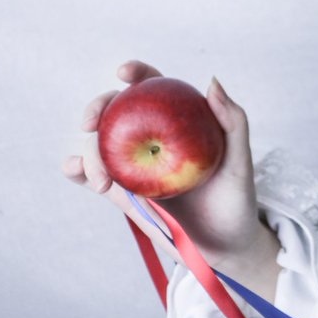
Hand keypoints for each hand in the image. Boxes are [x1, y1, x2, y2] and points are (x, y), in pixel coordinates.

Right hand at [62, 61, 280, 297]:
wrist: (223, 244)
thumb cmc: (235, 197)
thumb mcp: (241, 159)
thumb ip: (233, 121)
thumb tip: (211, 81)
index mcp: (178, 120)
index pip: (154, 87)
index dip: (136, 73)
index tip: (125, 73)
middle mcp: (151, 137)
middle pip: (116, 111)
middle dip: (97, 108)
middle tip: (93, 123)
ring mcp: (133, 164)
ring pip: (99, 143)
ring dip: (89, 152)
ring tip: (102, 180)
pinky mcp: (121, 192)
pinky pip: (92, 175)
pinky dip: (78, 169)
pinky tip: (76, 170)